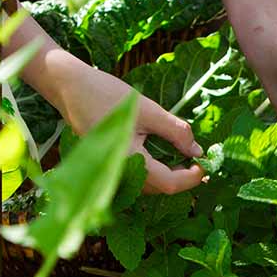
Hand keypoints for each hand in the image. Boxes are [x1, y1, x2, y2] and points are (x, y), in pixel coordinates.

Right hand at [41, 50, 203, 194]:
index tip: (206, 164)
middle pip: (159, 188)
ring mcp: (112, 170)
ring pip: (148, 184)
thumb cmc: (106, 95)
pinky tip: (164, 153)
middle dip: (183, 178)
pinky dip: (154, 168)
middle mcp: (119, 172)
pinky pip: (136, 175)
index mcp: (129, 161)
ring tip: (186, 156)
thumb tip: (197, 150)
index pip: (169, 183)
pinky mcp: (109, 163)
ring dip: (169, 174)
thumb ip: (175, 131)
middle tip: (201, 161)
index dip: (191, 178)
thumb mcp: (148, 110)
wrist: (70, 88)